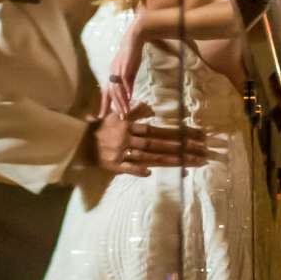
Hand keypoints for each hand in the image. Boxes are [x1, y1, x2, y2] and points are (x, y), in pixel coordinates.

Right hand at [90, 102, 212, 175]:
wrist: (78, 141)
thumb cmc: (100, 127)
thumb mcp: (116, 114)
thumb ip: (133, 110)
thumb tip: (149, 106)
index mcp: (129, 126)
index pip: (158, 130)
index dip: (178, 133)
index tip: (197, 136)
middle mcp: (127, 139)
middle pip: (158, 145)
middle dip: (182, 149)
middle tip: (203, 153)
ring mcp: (121, 153)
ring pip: (149, 157)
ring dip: (170, 161)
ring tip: (190, 165)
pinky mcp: (113, 166)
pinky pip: (127, 168)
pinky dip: (138, 170)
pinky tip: (151, 173)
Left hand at [107, 19, 146, 113]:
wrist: (133, 40)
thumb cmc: (131, 55)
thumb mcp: (130, 72)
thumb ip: (129, 84)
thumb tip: (129, 96)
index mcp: (111, 75)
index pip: (106, 92)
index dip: (104, 104)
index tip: (102, 116)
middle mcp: (111, 74)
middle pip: (112, 94)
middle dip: (115, 106)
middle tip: (120, 117)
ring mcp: (117, 70)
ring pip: (117, 90)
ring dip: (122, 102)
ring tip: (126, 111)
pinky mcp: (124, 67)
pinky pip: (124, 81)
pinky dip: (127, 90)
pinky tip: (130, 98)